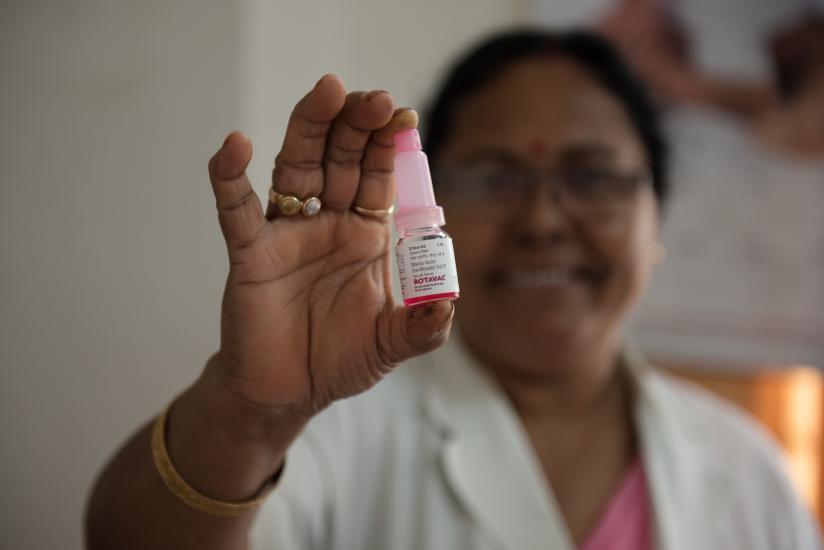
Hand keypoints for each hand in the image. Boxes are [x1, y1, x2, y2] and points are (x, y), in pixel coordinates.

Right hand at [207, 75, 453, 417]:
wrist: (287, 393)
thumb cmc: (338, 360)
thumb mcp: (391, 345)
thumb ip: (422, 328)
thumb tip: (449, 307)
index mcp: (365, 235)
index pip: (378, 176)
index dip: (389, 146)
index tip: (405, 115)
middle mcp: (328, 223)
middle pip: (341, 158)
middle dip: (356, 126)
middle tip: (373, 98)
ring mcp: (288, 234)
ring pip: (295, 167)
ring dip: (309, 128)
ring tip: (325, 92)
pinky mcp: (251, 254)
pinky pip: (238, 211)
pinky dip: (230, 178)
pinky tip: (236, 146)